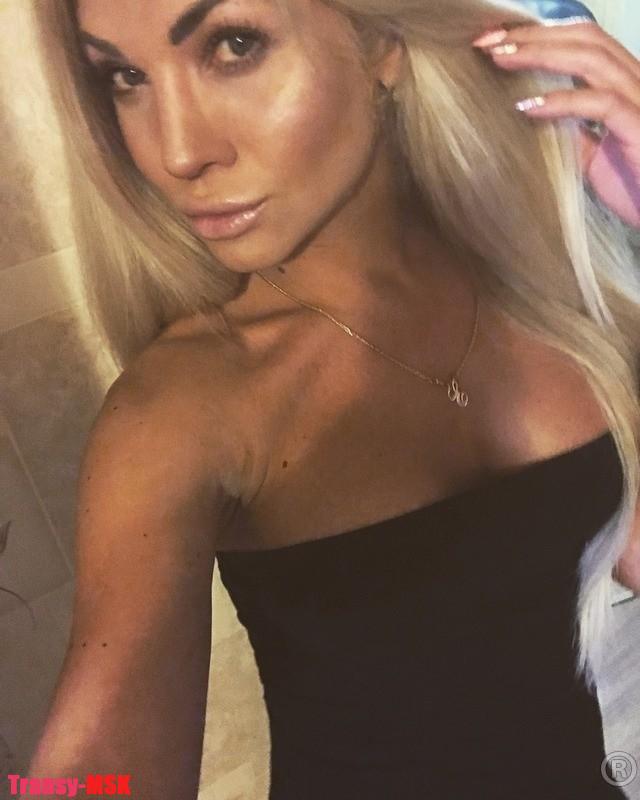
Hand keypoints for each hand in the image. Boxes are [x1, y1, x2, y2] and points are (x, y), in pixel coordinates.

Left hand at [472, 20, 639, 228]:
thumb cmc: (632, 186)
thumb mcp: (590, 156)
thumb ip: (568, 133)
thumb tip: (533, 118)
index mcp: (621, 83)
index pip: (580, 40)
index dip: (539, 34)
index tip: (494, 41)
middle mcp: (633, 82)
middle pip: (583, 38)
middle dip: (532, 35)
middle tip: (487, 42)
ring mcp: (639, 101)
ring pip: (592, 59)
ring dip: (541, 55)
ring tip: (501, 61)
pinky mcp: (638, 127)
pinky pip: (600, 104)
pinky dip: (562, 101)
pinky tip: (528, 106)